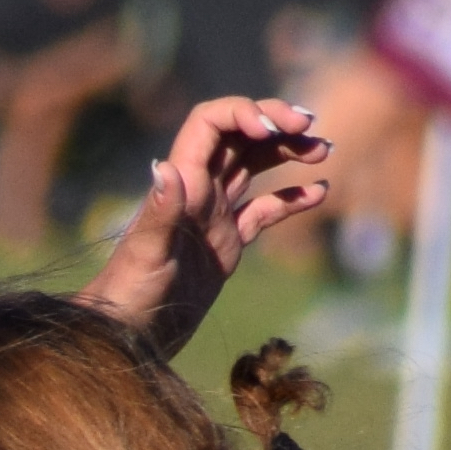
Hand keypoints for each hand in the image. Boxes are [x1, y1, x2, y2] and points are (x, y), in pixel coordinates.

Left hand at [83, 95, 332, 358]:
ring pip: (256, 167)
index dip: (243, 112)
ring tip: (324, 151)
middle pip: (240, 136)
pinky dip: (292, 199)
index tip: (274, 129)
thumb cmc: (127, 297)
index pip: (211, 123)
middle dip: (276, 123)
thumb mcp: (144, 257)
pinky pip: (264, 211)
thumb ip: (158, 215)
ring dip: (289, 152)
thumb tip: (164, 168)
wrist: (126, 337)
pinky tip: (319, 194)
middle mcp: (198, 192)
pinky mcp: (226, 244)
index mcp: (182, 185)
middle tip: (311, 127)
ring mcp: (213, 216)